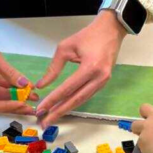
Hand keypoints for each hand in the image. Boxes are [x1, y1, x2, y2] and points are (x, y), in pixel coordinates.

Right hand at [0, 24, 37, 113]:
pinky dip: (15, 87)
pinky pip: (4, 86)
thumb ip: (9, 73)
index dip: (7, 106)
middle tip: (31, 107)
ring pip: (3, 96)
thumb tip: (25, 84)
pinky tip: (27, 88)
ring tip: (33, 96)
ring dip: (18, 96)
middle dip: (15, 104)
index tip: (22, 103)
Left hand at [35, 11, 124, 125]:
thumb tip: (41, 85)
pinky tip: (63, 108)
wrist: (111, 30)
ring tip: (51, 117)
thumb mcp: (65, 47)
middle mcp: (99, 78)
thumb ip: (53, 68)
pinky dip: (73, 103)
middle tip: (44, 121)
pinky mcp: (103, 82)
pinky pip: (86, 96)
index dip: (53, 100)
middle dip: (58, 112)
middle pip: (76, 100)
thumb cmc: (88, 36)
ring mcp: (103, 81)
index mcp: (90, 67)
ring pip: (82, 101)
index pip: (67, 88)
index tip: (41, 109)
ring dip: (65, 110)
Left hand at [131, 103, 152, 152]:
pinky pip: (144, 150)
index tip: (147, 118)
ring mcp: (143, 139)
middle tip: (147, 135)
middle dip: (138, 129)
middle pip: (134, 125)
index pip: (143, 108)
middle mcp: (146, 126)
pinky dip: (149, 152)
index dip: (145, 114)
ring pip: (140, 140)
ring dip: (146, 142)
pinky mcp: (143, 150)